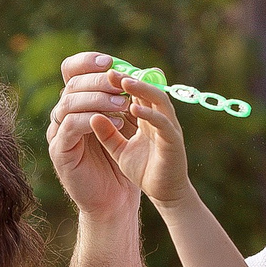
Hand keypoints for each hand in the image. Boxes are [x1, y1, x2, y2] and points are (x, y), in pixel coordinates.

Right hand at [46, 52, 142, 217]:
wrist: (113, 199)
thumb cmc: (120, 161)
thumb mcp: (127, 124)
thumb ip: (128, 99)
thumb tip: (144, 70)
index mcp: (76, 103)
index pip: (71, 71)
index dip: (87, 62)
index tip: (110, 62)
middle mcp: (62, 114)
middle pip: (72, 84)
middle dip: (100, 81)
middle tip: (123, 85)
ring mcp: (57, 132)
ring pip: (69, 103)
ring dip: (98, 99)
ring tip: (124, 104)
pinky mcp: (59, 150)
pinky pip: (70, 126)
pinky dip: (92, 120)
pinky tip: (116, 123)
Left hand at [90, 70, 190, 212]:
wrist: (164, 195)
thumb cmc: (144, 169)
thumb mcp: (119, 149)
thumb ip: (107, 133)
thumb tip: (92, 116)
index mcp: (148, 118)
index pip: (136, 93)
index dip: (121, 82)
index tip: (101, 76)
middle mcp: (161, 119)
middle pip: (148, 90)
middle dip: (129, 79)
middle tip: (110, 71)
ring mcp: (169, 128)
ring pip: (159, 100)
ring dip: (142, 89)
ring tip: (123, 81)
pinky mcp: (173, 142)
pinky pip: (163, 123)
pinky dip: (149, 114)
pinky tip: (134, 108)